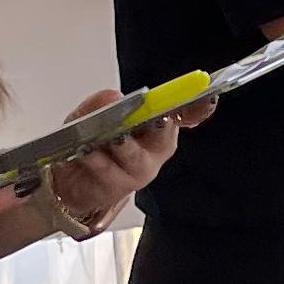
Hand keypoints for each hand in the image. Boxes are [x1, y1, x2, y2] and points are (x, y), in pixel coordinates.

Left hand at [44, 86, 207, 234]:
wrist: (75, 181)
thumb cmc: (94, 143)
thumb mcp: (91, 115)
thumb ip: (101, 103)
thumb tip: (112, 97)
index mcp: (159, 123)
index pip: (187, 111)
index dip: (200, 105)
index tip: (208, 96)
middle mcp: (156, 146)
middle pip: (165, 133)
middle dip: (161, 124)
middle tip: (157, 116)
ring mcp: (140, 168)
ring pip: (136, 156)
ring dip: (125, 145)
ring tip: (115, 138)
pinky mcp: (119, 186)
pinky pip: (109, 170)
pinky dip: (97, 159)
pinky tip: (87, 151)